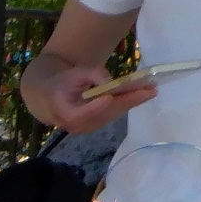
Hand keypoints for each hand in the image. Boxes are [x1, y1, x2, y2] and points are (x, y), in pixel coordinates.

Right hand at [37, 63, 154, 136]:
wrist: (50, 98)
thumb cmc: (62, 82)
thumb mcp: (73, 73)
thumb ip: (92, 74)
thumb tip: (111, 82)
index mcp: (64, 113)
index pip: (80, 114)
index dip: (95, 107)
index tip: (108, 97)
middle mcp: (76, 125)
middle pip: (105, 114)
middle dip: (128, 101)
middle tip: (149, 90)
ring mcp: (87, 128)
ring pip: (112, 115)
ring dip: (131, 103)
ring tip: (150, 91)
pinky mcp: (95, 126)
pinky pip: (113, 115)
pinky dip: (126, 105)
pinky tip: (140, 95)